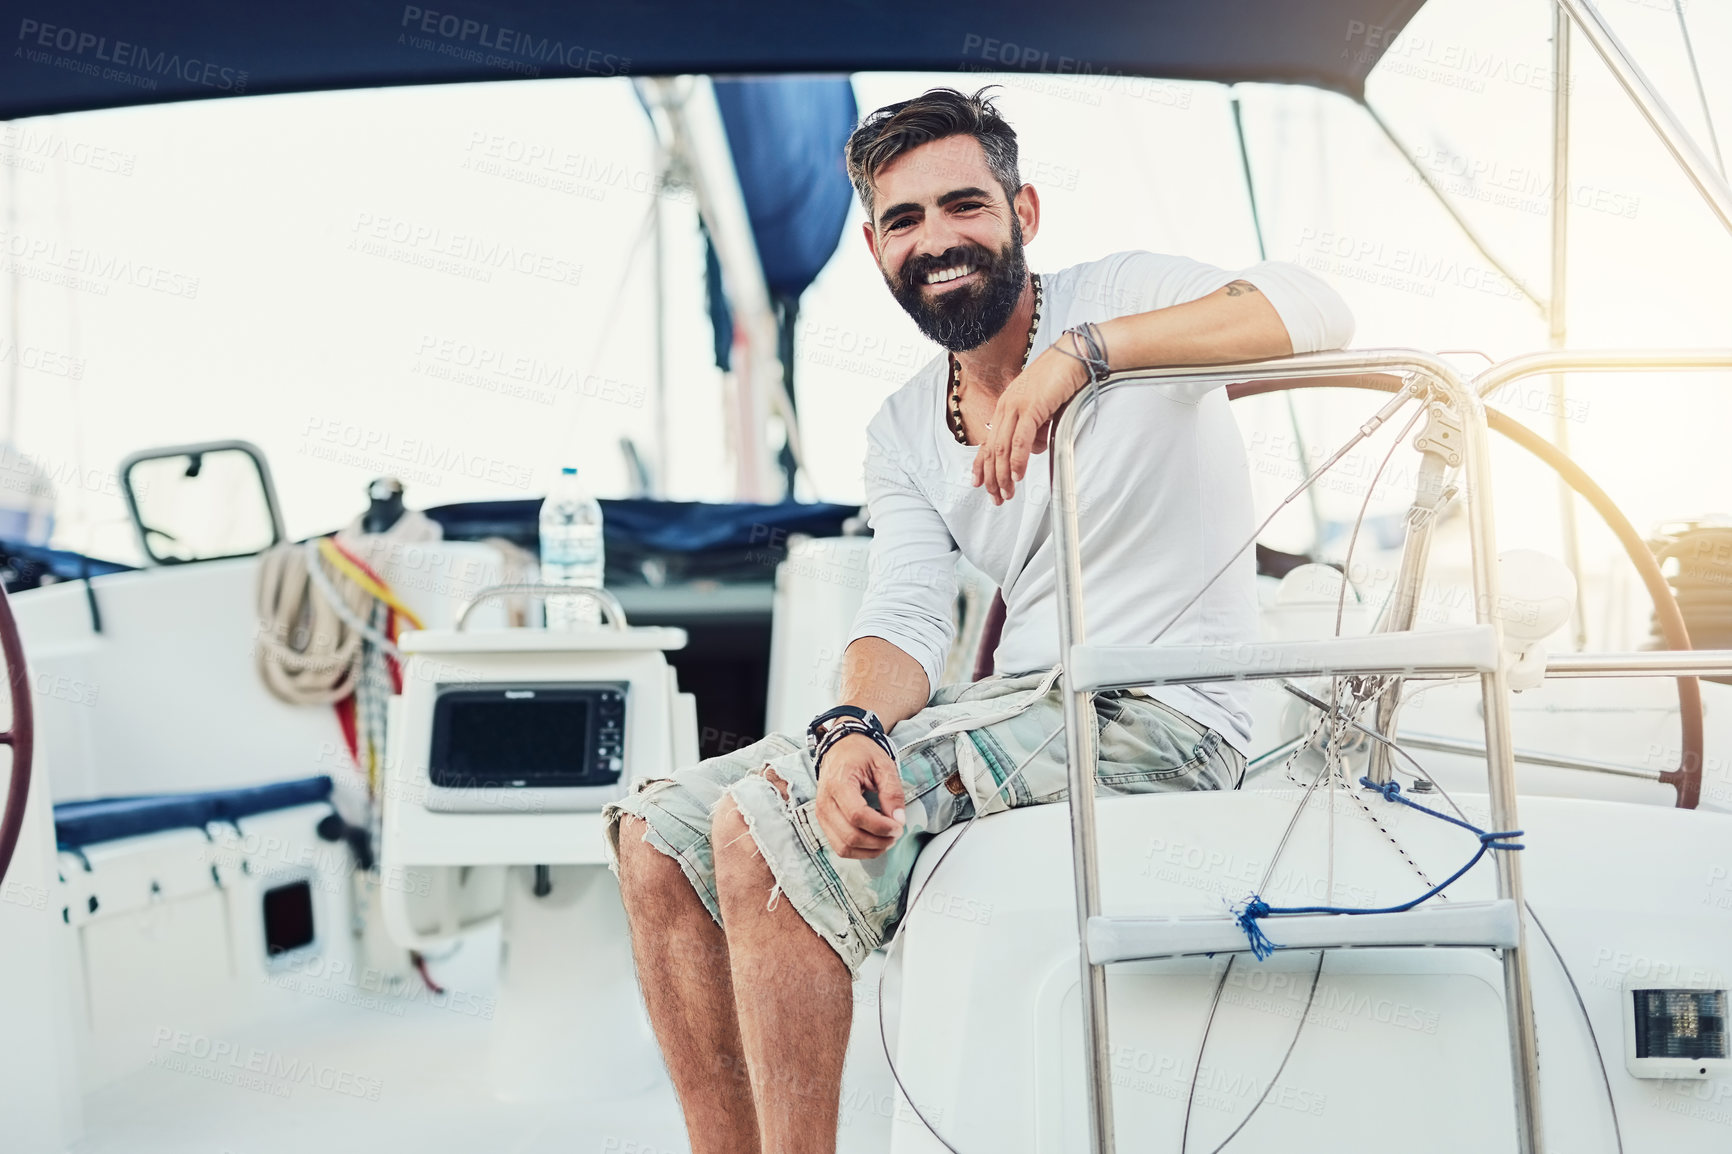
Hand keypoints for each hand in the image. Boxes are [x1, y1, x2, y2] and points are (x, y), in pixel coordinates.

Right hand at [814, 733, 906, 858]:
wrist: (841, 748)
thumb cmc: (861, 754)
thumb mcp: (883, 765)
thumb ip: (892, 792)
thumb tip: (899, 819)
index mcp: (838, 784)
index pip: (857, 816)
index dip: (881, 827)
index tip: (898, 826)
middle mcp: (825, 803)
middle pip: (850, 836)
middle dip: (878, 841)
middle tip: (896, 833)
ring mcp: (822, 815)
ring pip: (844, 847)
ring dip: (870, 850)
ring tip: (887, 838)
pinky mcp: (825, 823)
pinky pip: (840, 847)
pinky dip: (860, 850)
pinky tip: (875, 840)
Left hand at [971, 347, 1089, 504]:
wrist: (1074, 356)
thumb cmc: (1061, 379)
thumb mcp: (1043, 409)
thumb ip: (1035, 429)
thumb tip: (1033, 448)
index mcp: (1006, 405)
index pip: (989, 441)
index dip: (982, 465)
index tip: (980, 483)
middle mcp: (1006, 406)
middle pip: (992, 449)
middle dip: (992, 477)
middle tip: (996, 497)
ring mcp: (1017, 406)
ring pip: (1003, 448)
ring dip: (1004, 474)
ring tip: (1007, 492)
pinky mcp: (1031, 407)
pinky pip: (1020, 440)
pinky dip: (1017, 460)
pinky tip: (1017, 475)